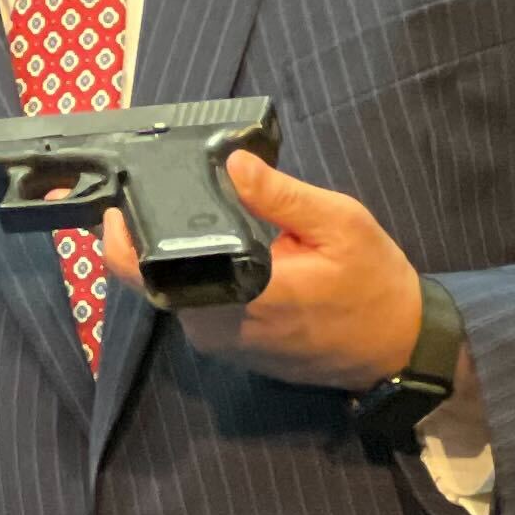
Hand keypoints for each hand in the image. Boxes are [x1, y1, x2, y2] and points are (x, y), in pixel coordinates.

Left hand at [102, 150, 423, 390]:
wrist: (396, 347)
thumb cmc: (374, 284)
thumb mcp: (339, 224)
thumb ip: (281, 196)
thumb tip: (233, 164)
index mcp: (243, 296)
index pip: (155, 275)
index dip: (125, 242)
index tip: (119, 205)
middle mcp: (219, 328)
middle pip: (154, 282)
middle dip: (146, 241)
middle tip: (152, 195)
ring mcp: (219, 344)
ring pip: (172, 295)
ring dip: (170, 259)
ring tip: (179, 214)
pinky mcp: (227, 349)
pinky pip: (192, 307)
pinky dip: (192, 277)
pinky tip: (205, 247)